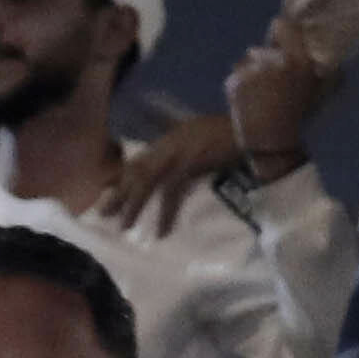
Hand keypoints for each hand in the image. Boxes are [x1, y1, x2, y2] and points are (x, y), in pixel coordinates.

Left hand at [91, 107, 241, 229]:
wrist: (254, 126)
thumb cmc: (235, 133)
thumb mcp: (203, 138)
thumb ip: (186, 150)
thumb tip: (179, 172)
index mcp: (172, 137)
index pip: (140, 159)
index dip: (123, 177)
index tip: (110, 193)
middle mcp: (170, 142)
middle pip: (137, 170)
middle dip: (120, 192)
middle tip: (104, 213)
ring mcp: (179, 151)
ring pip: (147, 181)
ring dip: (134, 205)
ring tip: (125, 226)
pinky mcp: (191, 162)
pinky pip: (172, 192)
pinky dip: (167, 213)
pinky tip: (163, 231)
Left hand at [223, 25, 342, 181]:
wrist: (271, 143)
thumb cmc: (300, 116)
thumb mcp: (325, 93)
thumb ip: (334, 70)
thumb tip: (337, 56)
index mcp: (299, 60)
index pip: (281, 24)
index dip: (280, 31)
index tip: (280, 40)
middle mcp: (274, 62)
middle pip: (261, 48)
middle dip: (265, 60)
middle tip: (271, 81)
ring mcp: (251, 72)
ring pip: (246, 61)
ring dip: (250, 72)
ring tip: (260, 95)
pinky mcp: (233, 83)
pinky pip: (235, 75)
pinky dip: (239, 86)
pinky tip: (249, 102)